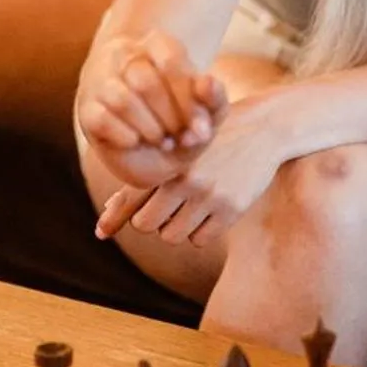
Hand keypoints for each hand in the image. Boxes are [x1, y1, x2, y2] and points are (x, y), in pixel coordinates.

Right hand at [77, 30, 226, 189]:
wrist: (153, 152)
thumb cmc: (183, 122)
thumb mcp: (208, 113)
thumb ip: (215, 97)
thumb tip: (208, 83)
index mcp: (158, 44)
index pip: (171, 61)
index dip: (188, 99)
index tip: (201, 129)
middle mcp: (125, 55)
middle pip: (146, 81)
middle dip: (170, 118)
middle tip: (180, 136)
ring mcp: (101, 80)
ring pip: (122, 100)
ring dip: (150, 129)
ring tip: (162, 140)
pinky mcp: (87, 109)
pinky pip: (102, 120)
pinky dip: (126, 137)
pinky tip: (136, 141)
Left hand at [95, 88, 298, 246]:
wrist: (265, 127)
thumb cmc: (214, 137)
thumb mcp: (181, 148)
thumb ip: (146, 178)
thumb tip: (106, 221)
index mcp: (169, 160)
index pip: (131, 197)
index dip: (114, 218)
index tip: (101, 232)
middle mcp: (185, 179)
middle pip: (147, 224)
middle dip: (151, 220)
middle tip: (163, 209)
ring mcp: (209, 196)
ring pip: (172, 236)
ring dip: (174, 228)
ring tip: (186, 210)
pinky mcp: (231, 209)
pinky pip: (200, 239)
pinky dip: (199, 232)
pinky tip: (206, 214)